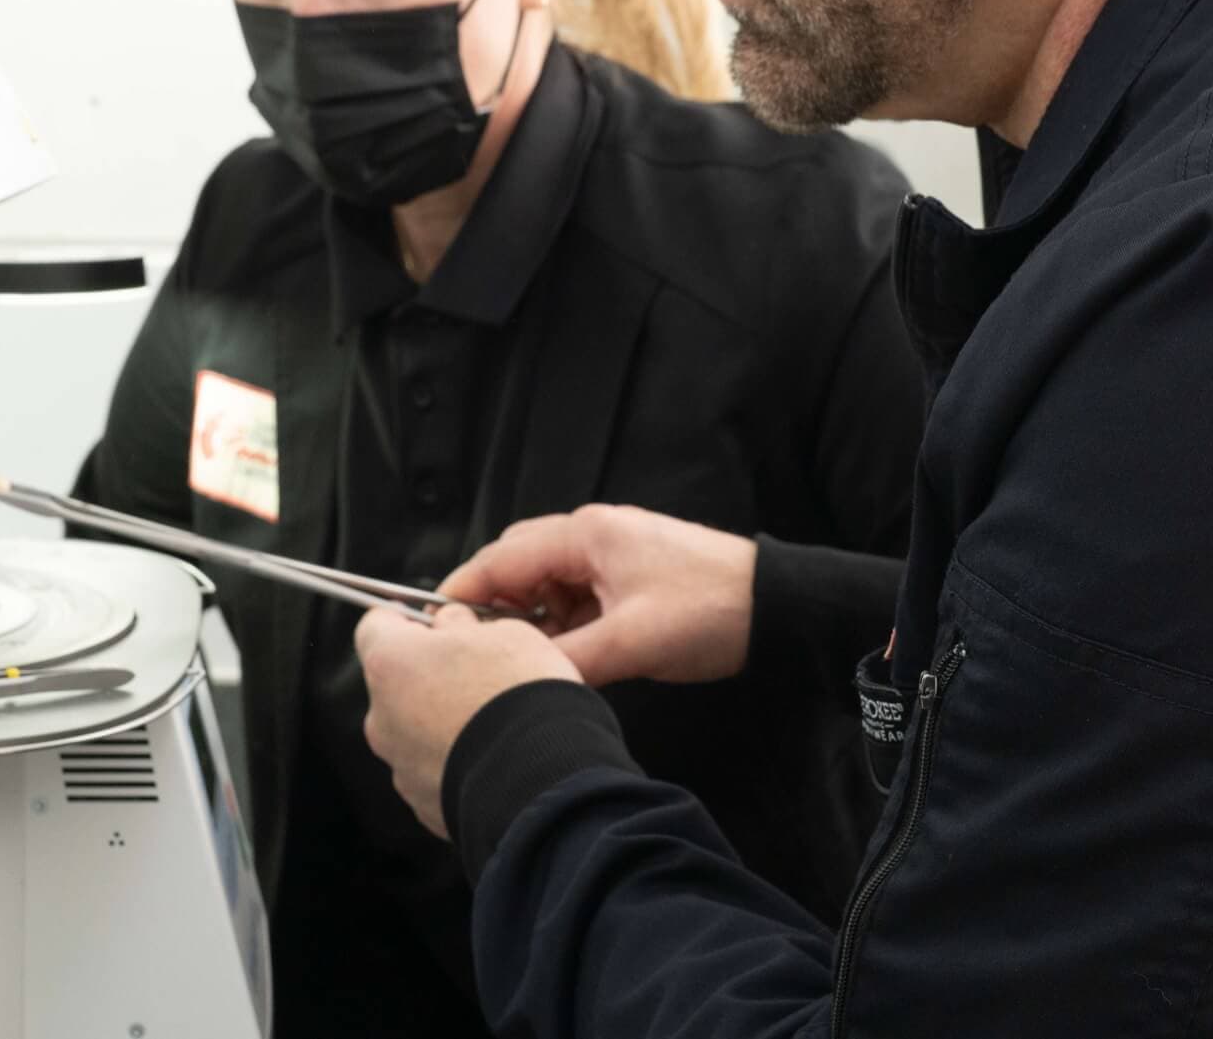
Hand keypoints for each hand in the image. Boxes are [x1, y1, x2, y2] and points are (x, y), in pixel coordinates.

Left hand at [356, 606, 582, 837]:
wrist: (542, 779)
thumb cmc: (520, 697)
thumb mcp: (503, 632)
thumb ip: (462, 624)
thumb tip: (452, 625)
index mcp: (391, 664)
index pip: (375, 625)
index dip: (404, 619)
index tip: (429, 621)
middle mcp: (383, 717)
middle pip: (396, 684)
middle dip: (430, 675)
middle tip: (475, 672)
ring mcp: (400, 765)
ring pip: (414, 731)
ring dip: (443, 721)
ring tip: (493, 721)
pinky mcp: (423, 802)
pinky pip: (434, 770)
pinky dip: (456, 760)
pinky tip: (494, 756)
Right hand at [440, 504, 756, 687]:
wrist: (778, 608)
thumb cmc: (708, 613)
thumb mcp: (631, 643)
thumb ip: (567, 660)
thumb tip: (518, 678)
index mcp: (585, 534)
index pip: (503, 557)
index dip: (464, 592)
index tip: (434, 625)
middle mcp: (592, 533)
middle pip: (519, 563)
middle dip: (497, 605)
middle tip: (478, 649)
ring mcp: (612, 552)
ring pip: (548, 582)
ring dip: (533, 618)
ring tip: (523, 659)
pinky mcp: (630, 574)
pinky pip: (577, 593)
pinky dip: (563, 621)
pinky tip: (563, 653)